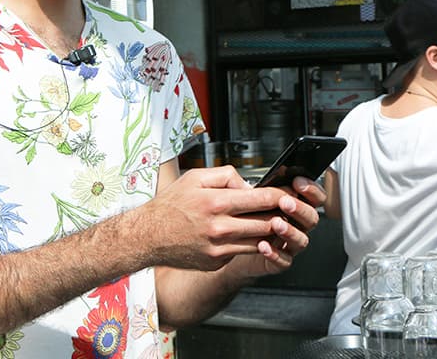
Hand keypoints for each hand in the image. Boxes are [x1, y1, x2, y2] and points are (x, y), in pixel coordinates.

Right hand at [140, 166, 301, 271]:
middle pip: (267, 223)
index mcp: (216, 202)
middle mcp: (219, 227)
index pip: (262, 199)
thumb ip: (226, 175)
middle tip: (287, 210)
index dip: (281, 196)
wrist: (148, 236)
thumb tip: (250, 185)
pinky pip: (242, 252)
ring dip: (270, 232)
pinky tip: (248, 235)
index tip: (288, 194)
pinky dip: (249, 244)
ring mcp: (219, 248)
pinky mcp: (217, 262)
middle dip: (281, 215)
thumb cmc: (170, 205)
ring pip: (259, 241)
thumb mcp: (195, 177)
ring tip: (272, 222)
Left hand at [242, 176, 323, 275]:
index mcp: (297, 206)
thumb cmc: (247, 218)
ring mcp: (290, 244)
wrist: (234, 246)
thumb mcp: (254, 198)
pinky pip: (284, 260)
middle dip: (300, 208)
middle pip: (312, 217)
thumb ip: (264, 187)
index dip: (311, 189)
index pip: (315, 197)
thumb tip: (269, 176)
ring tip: (276, 223)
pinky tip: (263, 245)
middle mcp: (297, 225)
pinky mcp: (280, 261)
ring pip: (301, 239)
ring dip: (290, 231)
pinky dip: (275, 254)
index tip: (298, 182)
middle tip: (285, 202)